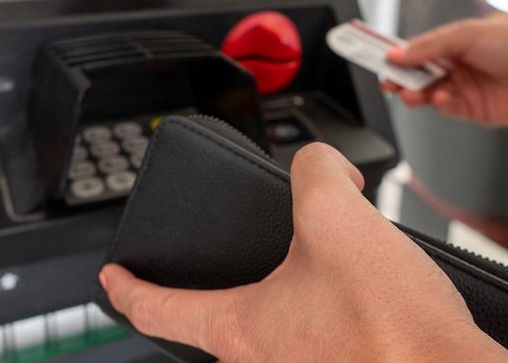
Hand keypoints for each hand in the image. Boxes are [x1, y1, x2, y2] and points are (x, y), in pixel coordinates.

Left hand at [100, 143, 507, 362]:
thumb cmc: (394, 329)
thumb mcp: (336, 216)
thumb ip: (314, 170)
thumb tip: (321, 165)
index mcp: (244, 327)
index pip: (159, 310)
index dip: (129, 288)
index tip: (113, 278)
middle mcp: (268, 358)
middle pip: (217, 314)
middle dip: (219, 275)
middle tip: (225, 250)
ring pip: (271, 318)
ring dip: (281, 280)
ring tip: (304, 249)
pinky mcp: (345, 362)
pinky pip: (315, 325)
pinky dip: (322, 293)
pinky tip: (355, 274)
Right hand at [383, 14, 507, 125]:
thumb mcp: (469, 35)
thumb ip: (430, 47)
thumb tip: (396, 54)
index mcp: (454, 42)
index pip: (417, 48)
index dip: (396, 53)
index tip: (374, 55)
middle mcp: (457, 65)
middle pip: (418, 73)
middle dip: (400, 77)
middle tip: (386, 80)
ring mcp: (464, 87)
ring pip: (428, 92)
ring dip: (415, 93)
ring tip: (407, 93)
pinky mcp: (473, 109)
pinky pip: (447, 108)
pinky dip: (439, 104)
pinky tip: (440, 98)